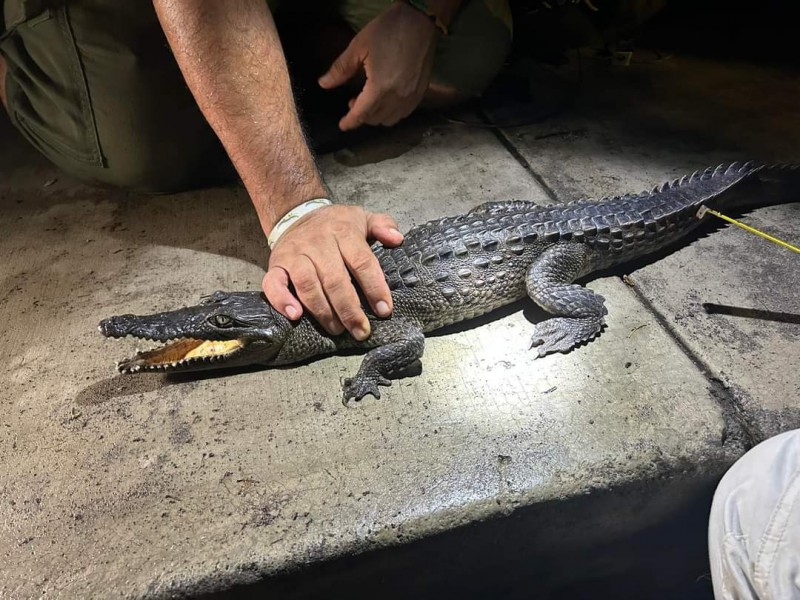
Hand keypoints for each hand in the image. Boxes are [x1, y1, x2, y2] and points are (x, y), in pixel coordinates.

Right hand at [262, 205, 403, 339]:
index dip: (375, 288)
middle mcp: (317, 243)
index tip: (385, 310)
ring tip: (337, 329)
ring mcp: (294, 254)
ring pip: (308, 286)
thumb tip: (397, 239)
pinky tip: (295, 315)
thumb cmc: (335, 225)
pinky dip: (282, 300)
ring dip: (323, 311)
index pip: (362, 262)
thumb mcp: (362, 218)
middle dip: (349, 310)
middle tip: (361, 330)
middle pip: (335, 280)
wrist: (296, 214)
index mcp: (343, 231)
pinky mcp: (276, 265)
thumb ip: (383, 225)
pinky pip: (273, 283)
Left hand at [318, 2, 438, 130]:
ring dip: (377, 116)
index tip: (342, 126)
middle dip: (362, 115)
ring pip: (390, 119)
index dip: (350, 121)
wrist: (419, 21)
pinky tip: (386, 101)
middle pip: (375, 119)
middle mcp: (397, 97)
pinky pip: (404, 113)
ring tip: (370, 101)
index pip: (361, 113)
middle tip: (353, 103)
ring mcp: (411, 96)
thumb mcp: (359, 47)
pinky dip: (392, 113)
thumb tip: (323, 84)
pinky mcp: (421, 92)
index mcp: (380, 87)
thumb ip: (340, 69)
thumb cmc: (388, 30)